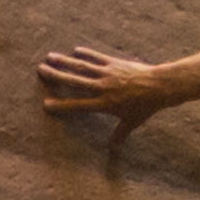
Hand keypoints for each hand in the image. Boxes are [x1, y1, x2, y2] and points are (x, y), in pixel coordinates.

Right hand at [36, 43, 173, 123]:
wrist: (160, 86)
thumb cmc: (146, 106)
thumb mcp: (132, 122)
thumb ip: (120, 134)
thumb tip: (113, 148)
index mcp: (104, 104)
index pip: (78, 106)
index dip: (61, 106)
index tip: (45, 104)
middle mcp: (102, 88)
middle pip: (75, 81)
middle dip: (56, 76)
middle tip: (40, 70)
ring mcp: (107, 73)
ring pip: (82, 66)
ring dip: (65, 61)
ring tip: (50, 56)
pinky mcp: (115, 63)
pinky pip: (97, 57)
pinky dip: (86, 54)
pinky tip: (75, 50)